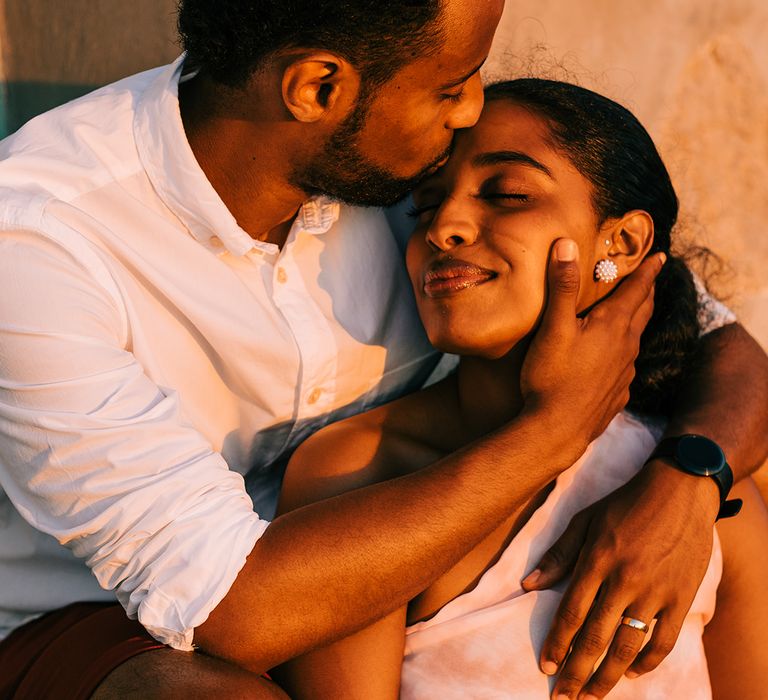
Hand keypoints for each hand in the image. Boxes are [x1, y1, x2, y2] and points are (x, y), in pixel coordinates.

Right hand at [521, 239, 662, 456]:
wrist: (556, 431)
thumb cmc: (551, 377)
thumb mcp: (552, 328)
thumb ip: (562, 286)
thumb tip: (567, 244)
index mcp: (613, 326)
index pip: (638, 289)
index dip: (647, 270)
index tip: (660, 256)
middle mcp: (626, 347)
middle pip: (643, 312)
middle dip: (646, 293)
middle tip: (648, 280)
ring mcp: (624, 373)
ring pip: (635, 340)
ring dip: (635, 323)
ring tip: (628, 316)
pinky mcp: (617, 394)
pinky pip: (626, 366)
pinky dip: (623, 353)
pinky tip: (613, 360)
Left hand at [521, 459, 720, 698]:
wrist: (680, 490)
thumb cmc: (626, 503)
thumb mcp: (585, 519)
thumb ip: (558, 554)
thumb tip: (528, 585)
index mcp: (597, 561)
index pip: (571, 614)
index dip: (556, 644)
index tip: (545, 667)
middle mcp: (625, 581)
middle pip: (596, 638)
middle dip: (576, 671)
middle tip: (564, 696)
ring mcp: (656, 592)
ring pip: (628, 646)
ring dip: (609, 676)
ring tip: (593, 695)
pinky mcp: (681, 597)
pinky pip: (664, 640)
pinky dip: (648, 661)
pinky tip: (633, 672)